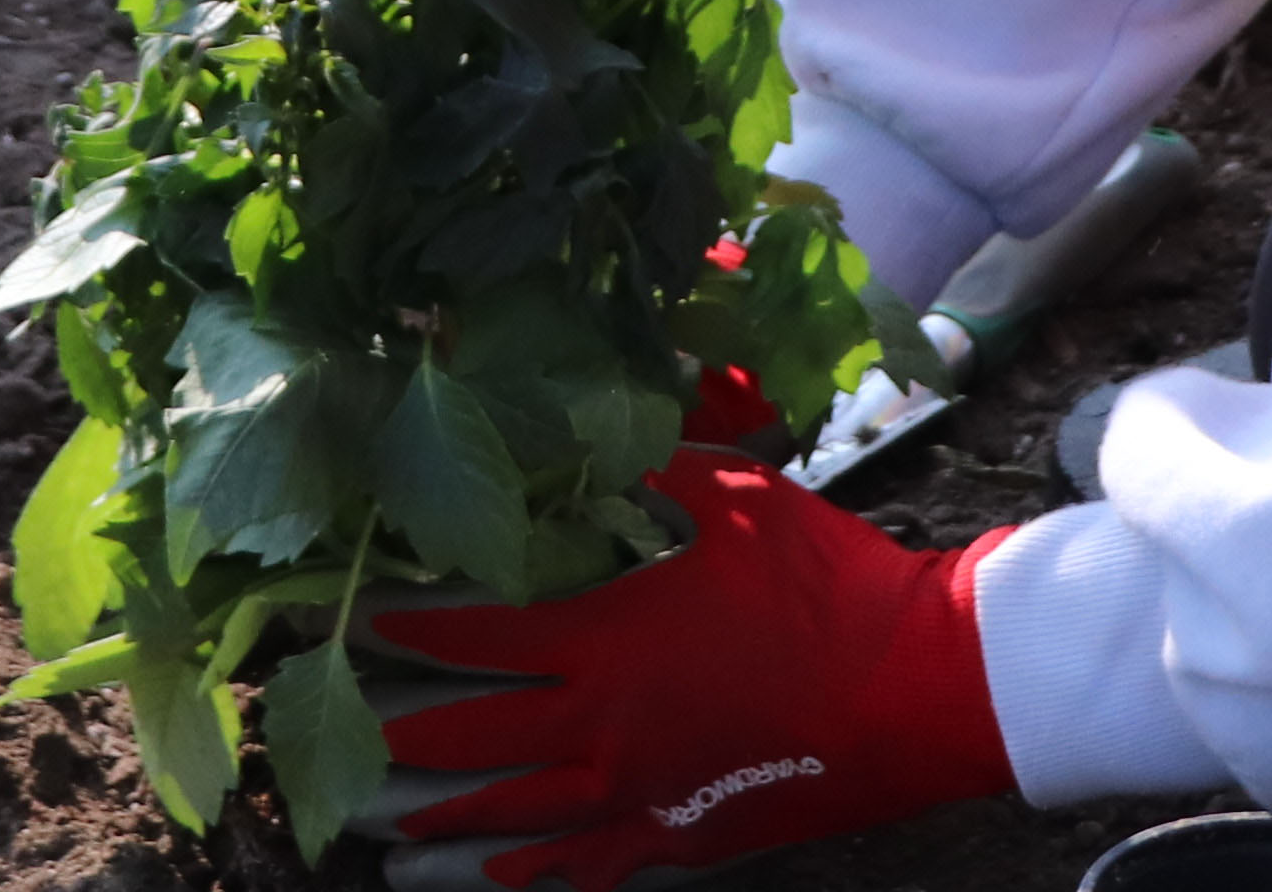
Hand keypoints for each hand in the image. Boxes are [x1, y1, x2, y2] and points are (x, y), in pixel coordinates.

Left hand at [363, 454, 1011, 891]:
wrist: (920, 688)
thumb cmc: (828, 587)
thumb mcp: (737, 499)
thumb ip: (654, 465)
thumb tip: (602, 424)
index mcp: (606, 644)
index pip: (480, 641)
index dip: (414, 631)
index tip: (365, 622)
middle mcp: (603, 732)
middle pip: (473, 743)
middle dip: (403, 737)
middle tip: (351, 730)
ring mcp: (639, 796)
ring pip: (514, 821)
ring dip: (444, 823)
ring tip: (387, 831)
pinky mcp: (682, 839)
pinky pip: (586, 866)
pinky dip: (533, 874)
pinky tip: (500, 877)